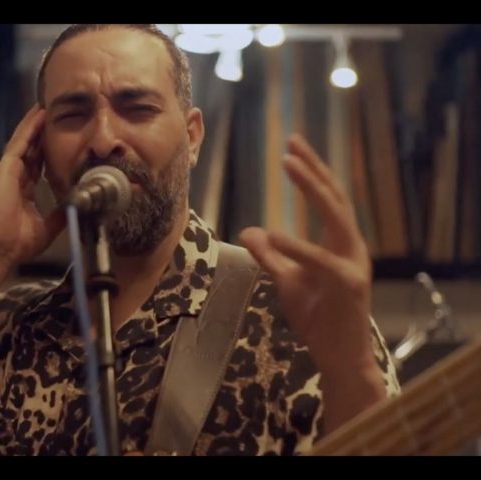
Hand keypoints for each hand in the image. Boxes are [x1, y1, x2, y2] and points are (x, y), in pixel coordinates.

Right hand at [0, 105, 65, 266]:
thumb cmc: (17, 242)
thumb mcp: (47, 228)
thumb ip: (59, 216)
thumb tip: (75, 207)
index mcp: (24, 191)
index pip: (38, 166)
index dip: (47, 152)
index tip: (60, 140)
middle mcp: (17, 178)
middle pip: (32, 149)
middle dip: (42, 132)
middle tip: (53, 113)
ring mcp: (10, 171)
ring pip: (25, 141)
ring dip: (35, 124)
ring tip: (45, 106)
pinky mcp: (6, 167)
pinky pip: (19, 142)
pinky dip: (29, 128)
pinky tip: (38, 114)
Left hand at [238, 134, 375, 377]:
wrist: (339, 357)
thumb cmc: (318, 317)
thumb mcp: (287, 281)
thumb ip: (270, 256)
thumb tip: (249, 231)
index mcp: (342, 243)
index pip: (329, 199)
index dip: (313, 172)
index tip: (293, 146)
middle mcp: (352, 248)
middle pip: (336, 198)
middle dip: (314, 169)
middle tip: (292, 144)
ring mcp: (354, 265)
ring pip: (337, 217)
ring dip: (313, 189)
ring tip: (290, 166)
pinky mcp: (348, 286)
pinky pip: (320, 261)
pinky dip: (296, 246)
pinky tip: (273, 234)